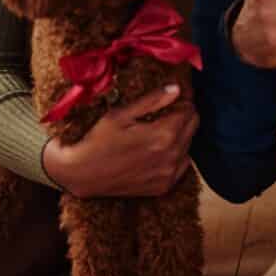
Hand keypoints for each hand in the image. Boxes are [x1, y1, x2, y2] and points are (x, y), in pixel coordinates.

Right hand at [42, 84, 197, 197]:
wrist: (83, 174)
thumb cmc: (98, 139)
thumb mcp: (121, 114)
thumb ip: (152, 101)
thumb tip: (176, 89)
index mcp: (163, 134)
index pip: (189, 110)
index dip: (182, 99)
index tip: (174, 94)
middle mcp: (172, 156)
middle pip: (193, 126)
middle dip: (183, 115)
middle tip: (166, 109)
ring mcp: (169, 174)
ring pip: (189, 146)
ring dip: (181, 135)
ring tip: (160, 129)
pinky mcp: (164, 187)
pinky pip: (182, 165)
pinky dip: (176, 155)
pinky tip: (158, 149)